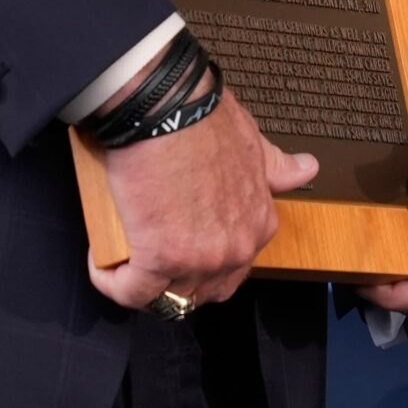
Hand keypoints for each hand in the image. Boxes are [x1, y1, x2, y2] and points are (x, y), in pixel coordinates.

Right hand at [88, 84, 317, 312]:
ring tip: (120, 263)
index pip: (233, 270)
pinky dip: (111, 282)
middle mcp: (237, 249)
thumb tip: (306, 167)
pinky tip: (100, 264)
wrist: (168, 108)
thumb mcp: (253, 142)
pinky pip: (132, 292)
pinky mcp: (160, 259)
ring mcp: (201, 259)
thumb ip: (276, 167)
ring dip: (142, 288)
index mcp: (259, 224)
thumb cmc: (203, 118)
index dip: (201, 264)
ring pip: (168, 300)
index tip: (175, 247)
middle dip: (174, 283)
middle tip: (146, 260)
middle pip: (202, 291)